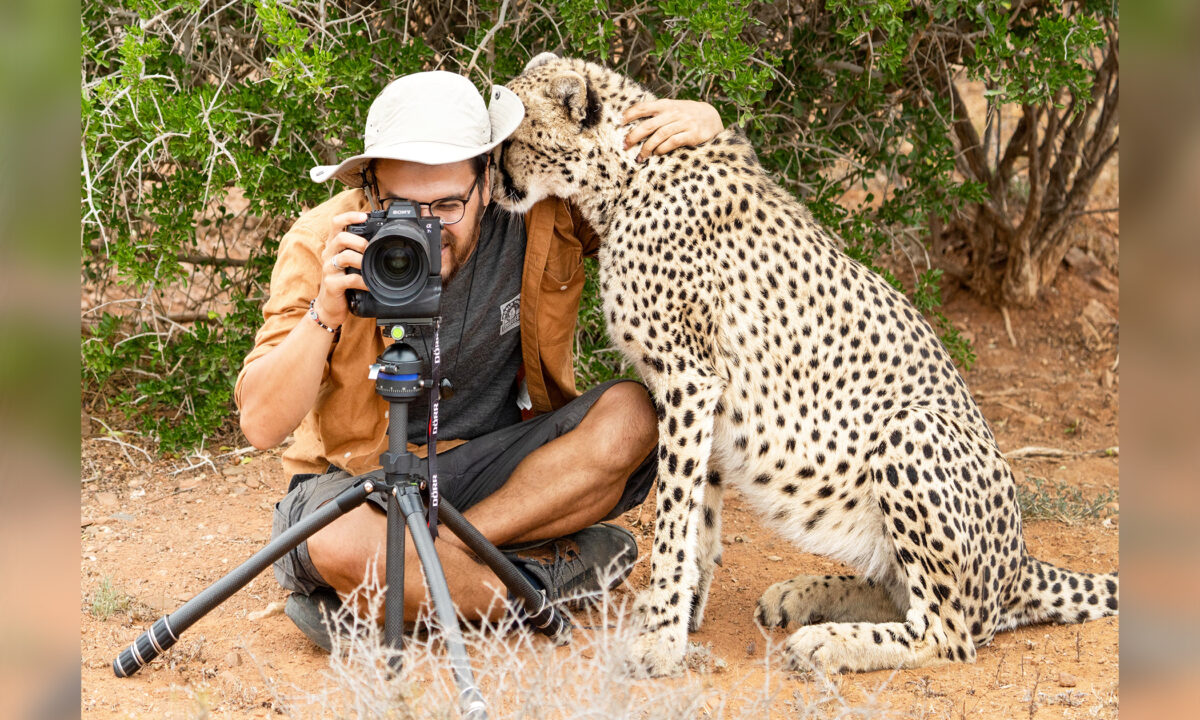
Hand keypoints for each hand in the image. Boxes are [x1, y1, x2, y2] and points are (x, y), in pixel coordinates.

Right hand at [315, 211, 369, 328]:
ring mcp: (328, 269)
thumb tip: (379, 239)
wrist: (330, 306)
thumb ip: (358, 251)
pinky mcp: (332, 284)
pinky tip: (370, 284)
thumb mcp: (349, 263)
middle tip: (370, 249)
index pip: (336, 223)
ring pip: (345, 256)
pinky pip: (350, 279)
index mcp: (333, 246)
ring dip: (362, 260)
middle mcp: (329, 254)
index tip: (364, 216)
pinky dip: (364, 281)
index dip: (349, 217)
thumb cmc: (342, 282)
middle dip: (359, 241)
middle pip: (341, 237)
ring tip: (370, 266)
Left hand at [622, 99, 723, 160]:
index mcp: (666, 105)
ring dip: (647, 147)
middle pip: (649, 125)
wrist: (712, 117)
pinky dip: (662, 149)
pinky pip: (673, 142)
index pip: (644, 107)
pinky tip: (657, 153)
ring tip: (640, 156)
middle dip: (634, 136)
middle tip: (625, 145)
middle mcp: (674, 113)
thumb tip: (634, 120)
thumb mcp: (672, 108)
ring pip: (659, 135)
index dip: (630, 114)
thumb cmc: (687, 114)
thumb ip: (657, 113)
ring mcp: (684, 123)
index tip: (619, 122)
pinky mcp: (692, 134)